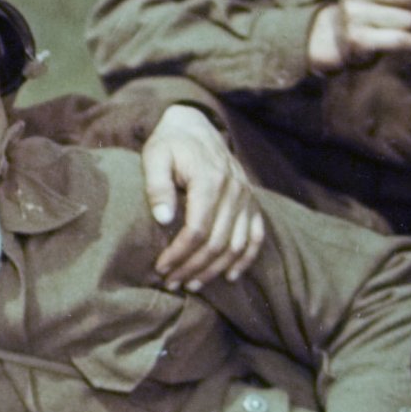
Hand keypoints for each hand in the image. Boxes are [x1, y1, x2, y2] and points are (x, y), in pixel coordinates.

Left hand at [142, 105, 265, 289]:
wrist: (195, 126)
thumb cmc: (170, 144)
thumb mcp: (154, 156)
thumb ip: (157, 186)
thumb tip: (164, 219)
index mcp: (210, 180)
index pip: (198, 229)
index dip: (179, 253)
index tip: (160, 268)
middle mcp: (234, 190)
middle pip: (217, 242)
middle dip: (193, 267)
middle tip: (171, 282)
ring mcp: (246, 197)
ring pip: (237, 244)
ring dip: (214, 269)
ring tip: (191, 284)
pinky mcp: (251, 202)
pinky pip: (256, 236)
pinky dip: (245, 259)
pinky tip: (228, 276)